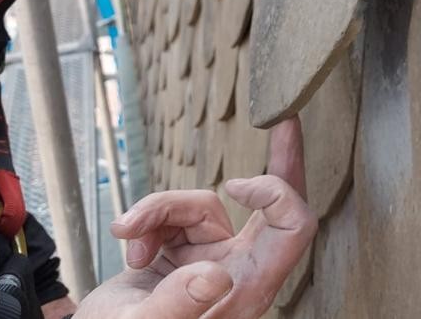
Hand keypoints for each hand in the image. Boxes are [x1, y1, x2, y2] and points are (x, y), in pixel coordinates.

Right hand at [74, 117, 314, 318]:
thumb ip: (178, 304)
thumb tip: (216, 274)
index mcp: (249, 287)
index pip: (293, 229)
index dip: (276, 195)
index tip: (236, 184)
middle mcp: (240, 270)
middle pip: (278, 207)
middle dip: (280, 162)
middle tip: (284, 121)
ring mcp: (214, 259)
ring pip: (202, 205)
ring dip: (158, 209)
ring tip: (127, 234)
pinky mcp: (187, 252)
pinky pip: (174, 213)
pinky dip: (147, 220)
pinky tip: (128, 242)